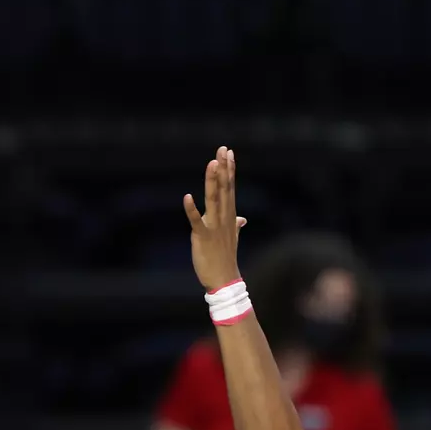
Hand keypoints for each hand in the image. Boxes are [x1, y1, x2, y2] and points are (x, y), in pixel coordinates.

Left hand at [183, 146, 247, 290]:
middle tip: (223, 149)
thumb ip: (236, 225)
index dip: (229, 170)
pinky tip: (187, 196)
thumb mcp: (232, 238)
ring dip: (212, 181)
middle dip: (223, 169)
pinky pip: (197, 221)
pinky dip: (192, 210)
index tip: (229, 152)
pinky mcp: (203, 237)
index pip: (230, 188)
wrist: (224, 280)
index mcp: (229, 216)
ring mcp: (214, 227)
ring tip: (212, 163)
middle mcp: (224, 218)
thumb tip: (242, 218)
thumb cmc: (225, 258)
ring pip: (214, 200)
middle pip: (224, 189)